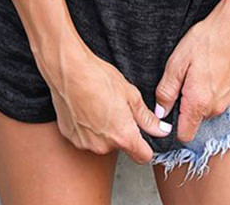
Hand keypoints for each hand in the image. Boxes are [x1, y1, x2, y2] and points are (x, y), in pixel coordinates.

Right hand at [41, 39, 170, 163]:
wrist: (69, 72)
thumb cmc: (100, 79)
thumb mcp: (131, 95)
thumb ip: (146, 118)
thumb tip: (160, 130)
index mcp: (123, 136)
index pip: (143, 157)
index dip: (147, 148)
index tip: (146, 138)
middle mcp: (103, 146)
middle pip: (121, 146)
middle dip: (124, 132)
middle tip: (119, 109)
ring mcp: (85, 144)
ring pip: (103, 142)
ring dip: (106, 130)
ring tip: (102, 106)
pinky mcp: (71, 138)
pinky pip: (87, 138)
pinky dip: (90, 128)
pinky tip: (88, 109)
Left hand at [155, 6, 229, 143]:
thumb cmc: (207, 40)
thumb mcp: (177, 62)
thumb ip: (166, 91)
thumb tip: (161, 110)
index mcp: (199, 102)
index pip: (185, 135)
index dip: (174, 126)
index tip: (171, 111)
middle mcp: (216, 106)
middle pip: (196, 120)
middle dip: (188, 106)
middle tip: (185, 80)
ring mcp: (229, 98)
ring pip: (208, 108)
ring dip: (201, 97)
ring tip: (200, 72)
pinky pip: (219, 98)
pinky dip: (214, 89)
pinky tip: (212, 69)